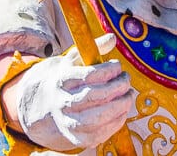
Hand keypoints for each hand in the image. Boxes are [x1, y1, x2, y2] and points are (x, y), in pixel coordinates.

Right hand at [15, 33, 132, 150]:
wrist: (47, 105)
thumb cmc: (69, 78)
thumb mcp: (76, 59)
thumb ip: (94, 47)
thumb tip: (112, 38)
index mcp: (62, 80)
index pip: (88, 75)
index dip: (108, 70)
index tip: (118, 66)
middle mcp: (63, 102)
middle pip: (94, 96)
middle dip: (117, 86)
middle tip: (126, 79)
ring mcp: (69, 122)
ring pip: (98, 117)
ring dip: (120, 105)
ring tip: (128, 94)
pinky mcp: (78, 137)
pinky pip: (101, 133)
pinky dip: (117, 121)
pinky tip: (124, 109)